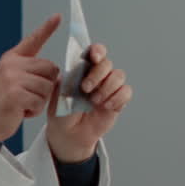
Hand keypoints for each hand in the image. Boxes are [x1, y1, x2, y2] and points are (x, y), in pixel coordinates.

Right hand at [0, 14, 61, 143]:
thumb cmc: (1, 105)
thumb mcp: (11, 81)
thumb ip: (28, 71)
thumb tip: (55, 72)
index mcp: (10, 59)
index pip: (33, 41)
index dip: (46, 28)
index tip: (57, 16)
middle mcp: (11, 65)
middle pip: (51, 68)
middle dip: (46, 85)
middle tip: (29, 96)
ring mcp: (11, 78)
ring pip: (47, 86)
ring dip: (40, 100)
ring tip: (23, 104)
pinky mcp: (15, 94)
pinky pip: (40, 101)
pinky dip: (34, 110)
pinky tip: (21, 111)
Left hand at [46, 42, 131, 161]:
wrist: (68, 134)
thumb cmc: (62, 112)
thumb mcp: (58, 96)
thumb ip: (68, 81)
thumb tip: (76, 70)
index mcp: (83, 69)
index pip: (94, 52)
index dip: (97, 51)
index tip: (94, 57)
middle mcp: (98, 75)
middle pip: (107, 63)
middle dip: (97, 74)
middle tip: (85, 88)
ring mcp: (109, 87)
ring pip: (119, 75)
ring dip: (107, 87)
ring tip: (94, 101)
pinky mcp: (118, 100)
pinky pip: (126, 91)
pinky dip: (117, 98)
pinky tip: (106, 106)